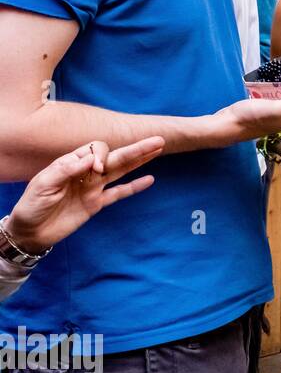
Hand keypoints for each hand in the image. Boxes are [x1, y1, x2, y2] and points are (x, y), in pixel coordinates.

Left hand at [6, 136, 164, 253]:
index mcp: (71, 163)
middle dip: (136, 149)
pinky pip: (119, 193)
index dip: (100, 156)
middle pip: (115, 157)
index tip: (96, 169)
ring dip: (139, 161)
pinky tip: (150, 179)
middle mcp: (85, 173)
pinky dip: (134, 187)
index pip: (94, 150)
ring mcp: (93, 188)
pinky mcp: (97, 204)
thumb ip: (66, 170)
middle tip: (157, 140)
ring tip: (158, 150)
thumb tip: (92, 160)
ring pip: (121, 171)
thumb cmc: (32, 205)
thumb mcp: (43, 184)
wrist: (30, 232)